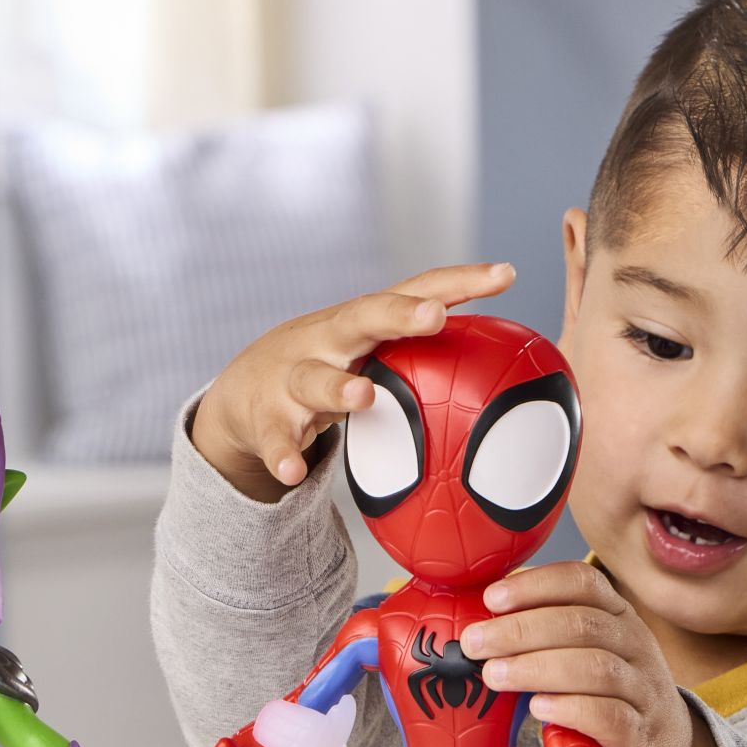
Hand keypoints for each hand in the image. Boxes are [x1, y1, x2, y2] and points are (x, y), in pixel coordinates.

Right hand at [191, 262, 515, 500]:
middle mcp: (327, 340)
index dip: (460, 281)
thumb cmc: (326, 372)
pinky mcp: (264, 419)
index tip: (506, 274)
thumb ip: (422, 363)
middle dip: (399, 314)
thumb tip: (503, 386)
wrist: (240, 394)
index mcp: (362, 324)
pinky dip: (283, 454)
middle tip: (435, 316)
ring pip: (314, 379)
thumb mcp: (369, 357)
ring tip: (364, 397)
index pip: (415, 292)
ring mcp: (292, 378)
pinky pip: (275, 440)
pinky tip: (292, 472)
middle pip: (362, 317)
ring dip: (338, 388)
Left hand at [460, 561, 720, 746]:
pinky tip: (538, 707)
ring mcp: (642, 691)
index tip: (491, 599)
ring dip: (536, 668)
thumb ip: (547, 632)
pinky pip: (609, 715)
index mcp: (618, 616)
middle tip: (476, 643)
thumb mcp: (586, 652)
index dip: (535, 586)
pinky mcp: (640, 734)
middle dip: (520, 630)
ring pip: (594, 668)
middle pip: (581, 625)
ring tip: (495, 675)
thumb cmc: (609, 696)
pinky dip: (570, 708)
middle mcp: (636, 646)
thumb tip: (486, 615)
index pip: (583, 583)